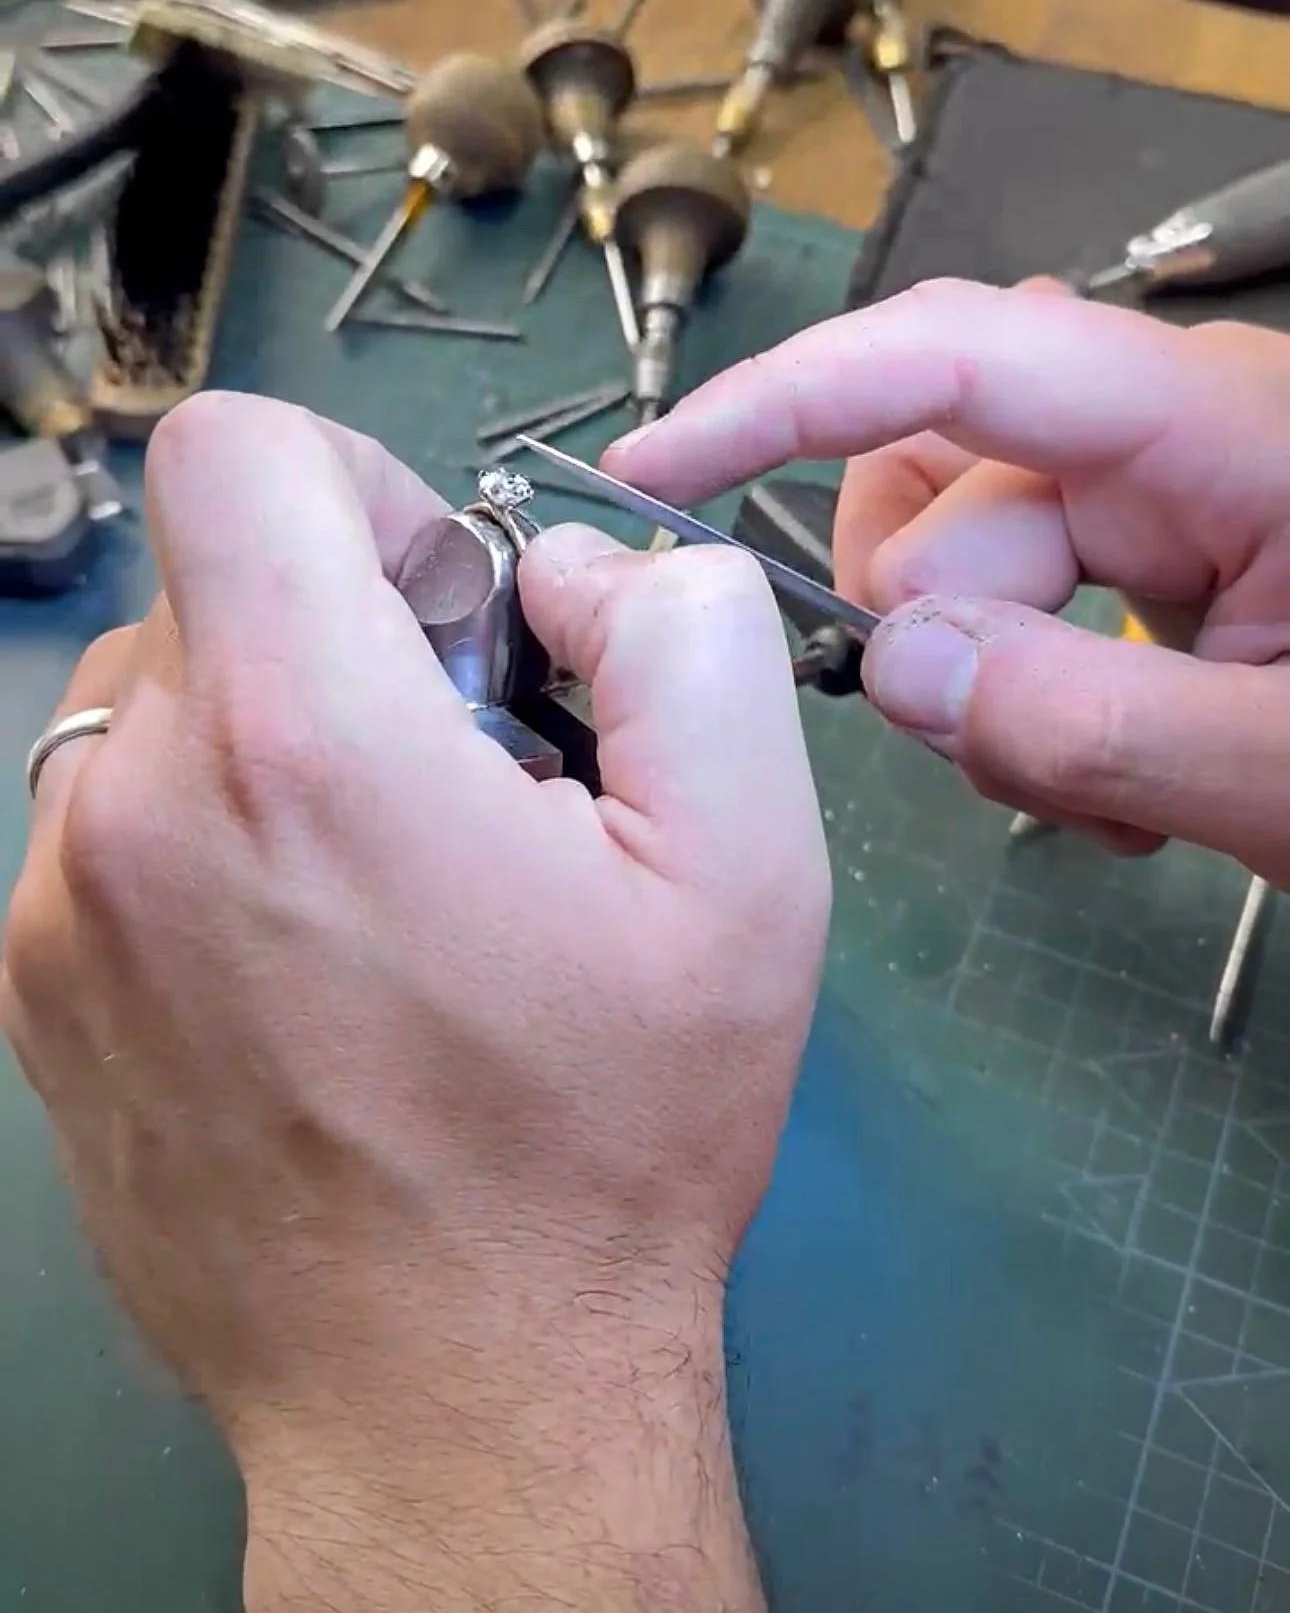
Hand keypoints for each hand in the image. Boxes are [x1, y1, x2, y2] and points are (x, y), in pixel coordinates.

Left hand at [0, 392, 828, 1612]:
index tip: (437, 597)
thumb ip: (690, 643)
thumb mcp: (746, 873)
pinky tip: (312, 955)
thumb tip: (584, 570)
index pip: (233, 456)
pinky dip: (209, 832)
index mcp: (306, 747)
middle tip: (455, 766)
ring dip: (271, 730)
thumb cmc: (600, 1148)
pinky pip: (110, 821)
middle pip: (209, 577)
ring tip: (383, 871)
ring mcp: (63, 910)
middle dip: (342, 625)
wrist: (454, 1398)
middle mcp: (140, 811)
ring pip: (154, 698)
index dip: (354, 478)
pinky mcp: (40, 992)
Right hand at [606, 277, 1289, 881]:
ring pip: (974, 539)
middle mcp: (1182, 432)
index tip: (655, 467)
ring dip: (976, 664)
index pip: (962, 352)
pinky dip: (1030, 691)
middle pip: (943, 460)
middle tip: (981, 739)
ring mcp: (1179, 492)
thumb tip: (891, 665)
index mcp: (1224, 431)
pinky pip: (1035, 593)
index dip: (789, 395)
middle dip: (920, 604)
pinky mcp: (1181, 552)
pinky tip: (1123, 778)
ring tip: (1082, 781)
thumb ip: (1093, 726)